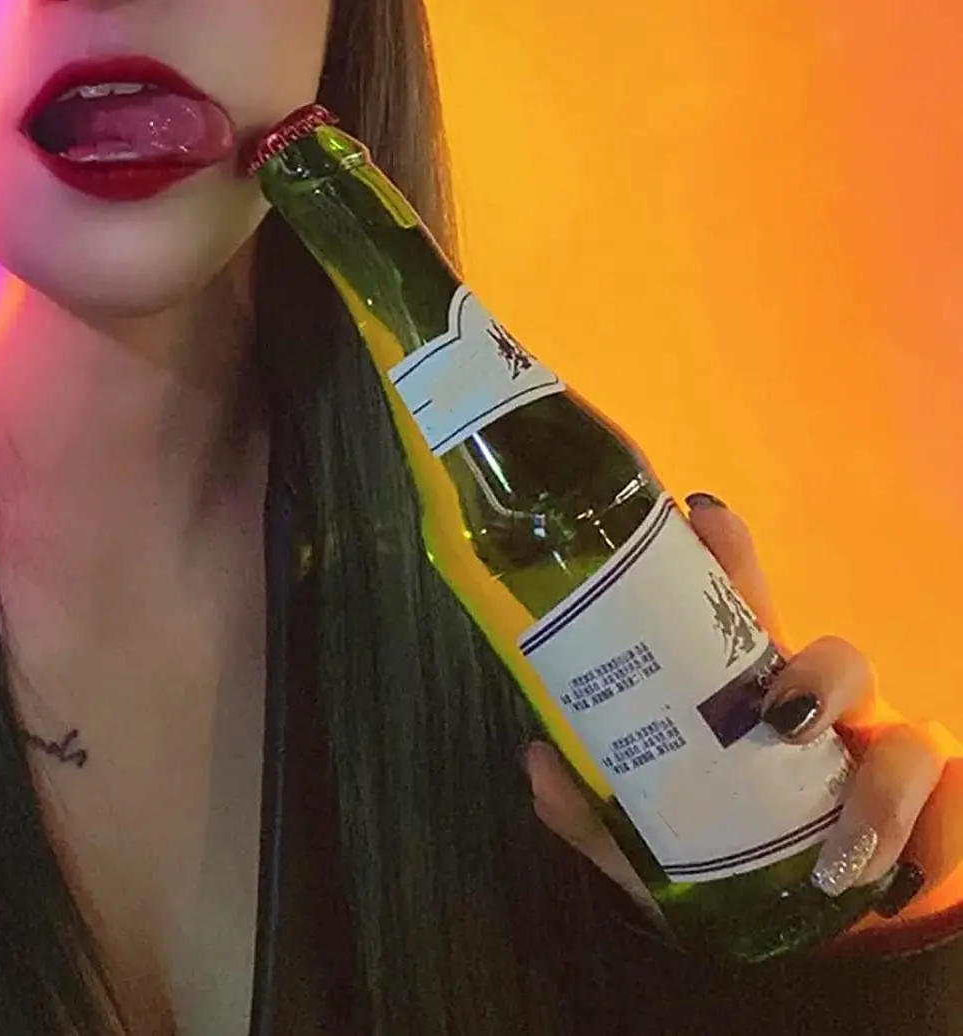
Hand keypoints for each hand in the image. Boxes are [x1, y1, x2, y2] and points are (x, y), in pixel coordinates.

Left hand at [522, 492, 962, 938]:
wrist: (802, 944)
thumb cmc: (722, 859)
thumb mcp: (644, 843)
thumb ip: (591, 810)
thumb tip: (539, 759)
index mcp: (741, 694)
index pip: (734, 607)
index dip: (724, 555)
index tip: (698, 517)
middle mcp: (813, 708)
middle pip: (833, 656)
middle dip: (818, 671)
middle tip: (777, 713)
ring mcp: (873, 751)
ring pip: (899, 733)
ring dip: (875, 783)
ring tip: (834, 843)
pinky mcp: (926, 805)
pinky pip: (943, 797)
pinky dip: (922, 830)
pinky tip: (886, 870)